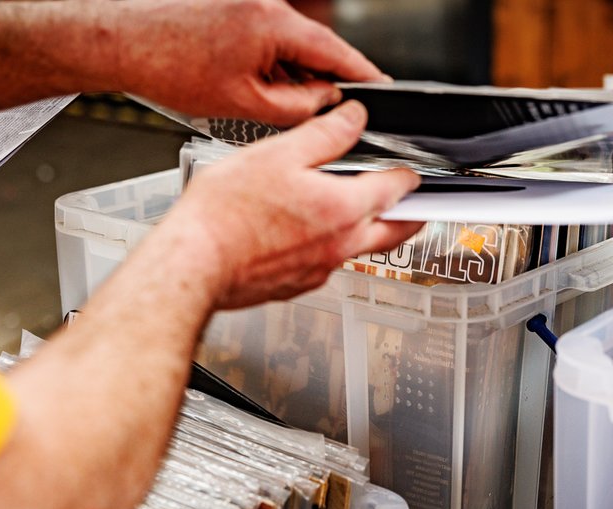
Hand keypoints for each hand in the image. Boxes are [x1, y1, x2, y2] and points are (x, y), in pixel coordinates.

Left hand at [109, 0, 383, 125]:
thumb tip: (324, 103)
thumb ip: (297, 106)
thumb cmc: (168, 65)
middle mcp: (265, 2)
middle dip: (316, 81)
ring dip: (286, 71)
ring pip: (288, 42)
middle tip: (312, 113)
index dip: (363, 75)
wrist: (121, 40)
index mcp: (274, 22)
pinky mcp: (233, 3)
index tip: (381, 89)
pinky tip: (243, 79)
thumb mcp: (245, 102)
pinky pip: (266, 33)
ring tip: (256, 95)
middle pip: (313, 47)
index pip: (337, 52)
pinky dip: (266, 59)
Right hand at [163, 100, 421, 309]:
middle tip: (418, 209)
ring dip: (371, 233)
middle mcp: (339, 246)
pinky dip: (332, 249)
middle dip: (411, 218)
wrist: (194, 263)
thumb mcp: (278, 153)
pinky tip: (313, 238)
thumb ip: (324, 135)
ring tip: (368, 218)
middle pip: (394, 233)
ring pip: (361, 251)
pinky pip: (327, 266)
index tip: (411, 172)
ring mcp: (318, 270)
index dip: (408, 176)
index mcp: (343, 210)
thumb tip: (353, 119)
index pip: (395, 190)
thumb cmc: (226, 215)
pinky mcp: (295, 286)